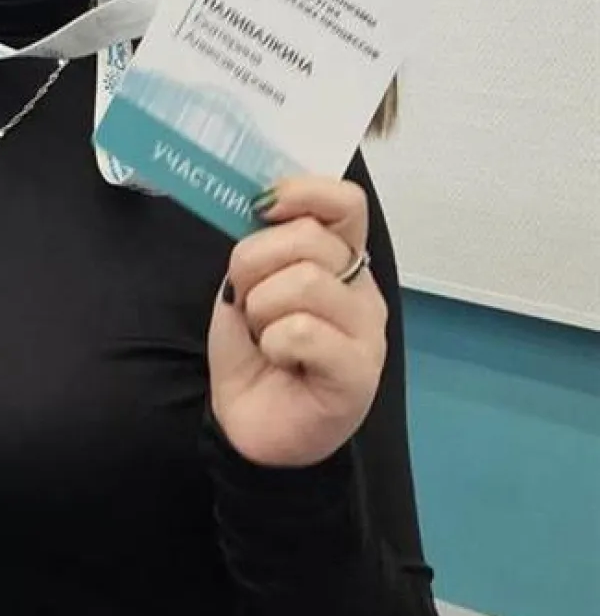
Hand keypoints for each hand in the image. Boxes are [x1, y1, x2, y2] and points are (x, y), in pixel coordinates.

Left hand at [206, 176, 387, 467]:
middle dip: (254, 264)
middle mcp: (361, 288)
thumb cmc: (253, 348)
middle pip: (309, 238)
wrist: (251, 423)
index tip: (262, 207)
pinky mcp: (360, 373)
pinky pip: (302, 331)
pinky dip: (271, 342)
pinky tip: (278, 360)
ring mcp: (367, 332)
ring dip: (260, 308)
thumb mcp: (248, 283)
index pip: (345, 203)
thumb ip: (263, 243)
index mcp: (339, 259)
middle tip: (247, 302)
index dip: (304, 192)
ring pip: (304, 282)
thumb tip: (264, 201)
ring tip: (263, 334)